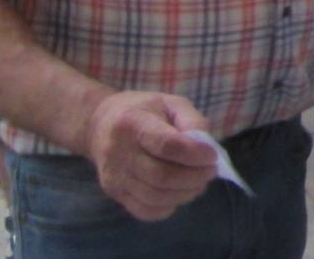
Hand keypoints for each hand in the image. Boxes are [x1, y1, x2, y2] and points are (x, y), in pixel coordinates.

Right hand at [84, 91, 217, 220]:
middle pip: (162, 176)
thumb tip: (207, 147)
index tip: (212, 155)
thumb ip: (192, 121)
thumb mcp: (171, 103)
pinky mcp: (114, 192)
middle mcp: (119, 152)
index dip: (195, 154)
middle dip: (195, 177)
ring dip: (186, 193)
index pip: (166, 145)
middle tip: (210, 170)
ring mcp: (115, 176)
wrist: (100, 124)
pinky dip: (169, 206)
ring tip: (199, 182)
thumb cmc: (144, 111)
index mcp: (134, 124)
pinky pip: (145, 210)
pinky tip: (179, 192)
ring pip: (155, 196)